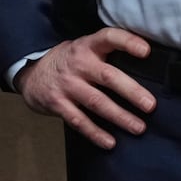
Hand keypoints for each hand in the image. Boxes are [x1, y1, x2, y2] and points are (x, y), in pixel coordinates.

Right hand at [13, 27, 155, 148]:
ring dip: (119, 116)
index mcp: (88, 46)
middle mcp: (78, 63)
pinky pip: (79, 121)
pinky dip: (95, 133)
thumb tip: (145, 68)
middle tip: (150, 105)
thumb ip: (106, 54)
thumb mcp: (85, 48)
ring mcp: (67, 84)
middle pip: (108, 76)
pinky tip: (110, 142)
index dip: (128, 42)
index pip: (109, 37)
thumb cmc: (69, 61)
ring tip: (139, 127)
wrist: (31, 72)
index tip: (147, 52)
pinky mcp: (57, 104)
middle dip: (131, 91)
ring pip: (97, 102)